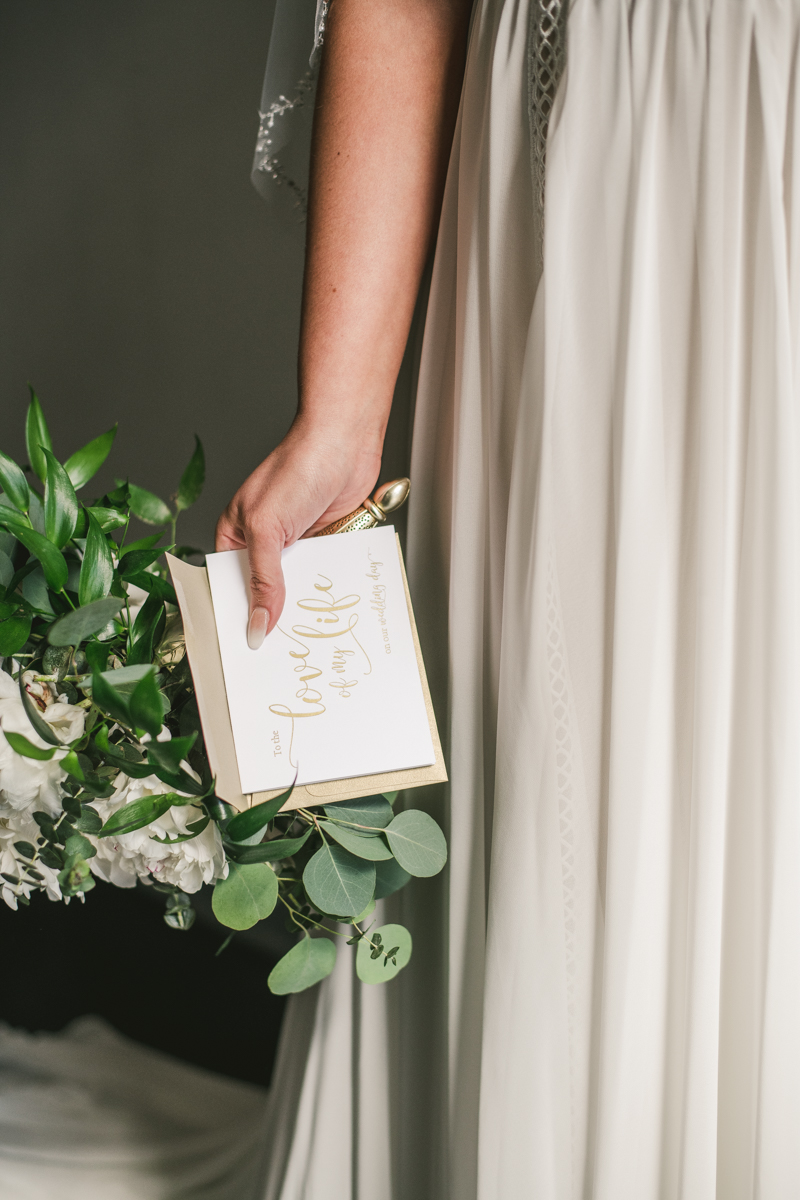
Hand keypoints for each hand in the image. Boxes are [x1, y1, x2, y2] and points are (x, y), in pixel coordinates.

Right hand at [215, 416, 382, 647]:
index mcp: (235, 534)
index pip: (230, 584)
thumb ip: (263, 578)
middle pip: (265, 590)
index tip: (244, 649)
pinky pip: (325, 575)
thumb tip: (258, 623)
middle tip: (280, 654)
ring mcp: (296, 542)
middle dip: (273, 615)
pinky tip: (333, 610)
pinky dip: (329, 588)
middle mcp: (264, 541)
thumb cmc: (298, 467)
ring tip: (309, 639)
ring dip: (305, 604)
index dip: (236, 614)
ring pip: (298, 586)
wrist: (346, 441)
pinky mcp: (326, 541)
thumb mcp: (268, 527)